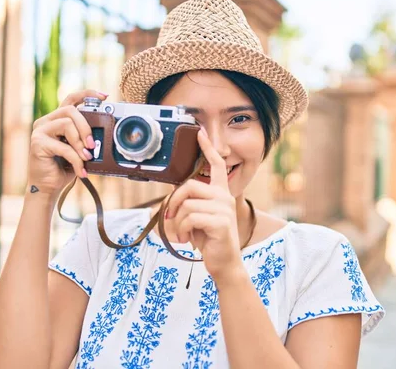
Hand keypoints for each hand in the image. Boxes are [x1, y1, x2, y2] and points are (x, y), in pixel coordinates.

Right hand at [27, 90, 107, 197]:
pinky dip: (76, 160)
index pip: (71, 100)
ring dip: (80, 143)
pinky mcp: (37, 143)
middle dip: (86, 127)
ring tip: (86, 158)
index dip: (87, 94)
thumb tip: (102, 134)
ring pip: (66, 124)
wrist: (48, 188)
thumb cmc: (64, 168)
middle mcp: (46, 121)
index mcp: (56, 120)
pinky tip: (81, 171)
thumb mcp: (79, 149)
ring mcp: (39, 131)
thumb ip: (85, 138)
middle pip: (70, 111)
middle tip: (92, 145)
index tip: (104, 96)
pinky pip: (63, 146)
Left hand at [167, 127, 244, 282]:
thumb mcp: (198, 218)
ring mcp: (224, 209)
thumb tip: (171, 198)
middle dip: (174, 202)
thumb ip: (191, 203)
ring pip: (187, 205)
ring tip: (183, 234)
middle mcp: (224, 197)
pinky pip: (190, 218)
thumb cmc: (210, 240)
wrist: (224, 264)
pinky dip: (183, 230)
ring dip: (178, 222)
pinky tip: (187, 240)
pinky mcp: (221, 222)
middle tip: (171, 218)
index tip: (200, 132)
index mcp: (220, 193)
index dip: (207, 148)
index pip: (217, 165)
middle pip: (189, 186)